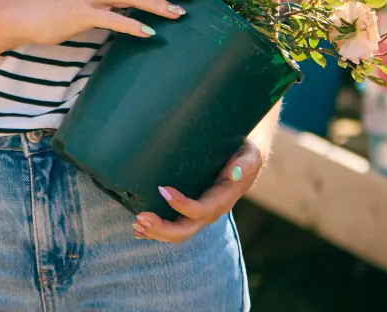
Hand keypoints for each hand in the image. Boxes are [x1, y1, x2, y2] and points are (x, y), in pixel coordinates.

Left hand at [133, 139, 262, 243]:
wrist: (243, 158)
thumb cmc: (244, 154)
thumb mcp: (250, 156)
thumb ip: (246, 164)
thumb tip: (236, 172)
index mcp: (223, 200)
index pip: (201, 211)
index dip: (182, 205)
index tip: (163, 189)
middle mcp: (210, 211)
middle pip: (186, 229)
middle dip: (162, 228)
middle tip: (141, 218)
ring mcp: (199, 214)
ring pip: (178, 232)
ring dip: (156, 232)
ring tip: (136, 224)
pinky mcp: (189, 211)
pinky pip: (173, 226)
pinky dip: (155, 230)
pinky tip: (138, 229)